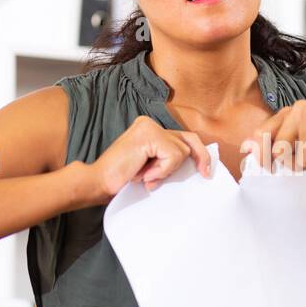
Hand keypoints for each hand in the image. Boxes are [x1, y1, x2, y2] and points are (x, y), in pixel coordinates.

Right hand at [91, 115, 211, 200]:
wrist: (99, 182)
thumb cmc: (121, 179)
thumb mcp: (151, 167)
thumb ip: (166, 160)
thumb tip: (194, 163)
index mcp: (149, 129)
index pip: (182, 137)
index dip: (197, 153)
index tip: (204, 170)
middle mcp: (150, 124)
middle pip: (189, 138)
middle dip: (201, 156)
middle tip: (205, 173)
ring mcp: (149, 127)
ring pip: (181, 151)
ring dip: (167, 170)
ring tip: (146, 176)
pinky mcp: (149, 136)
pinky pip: (172, 156)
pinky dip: (162, 170)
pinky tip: (144, 175)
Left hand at [238, 99, 305, 173]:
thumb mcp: (301, 139)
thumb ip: (276, 142)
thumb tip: (245, 149)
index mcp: (287, 112)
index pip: (260, 134)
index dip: (260, 156)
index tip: (268, 170)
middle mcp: (298, 110)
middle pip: (278, 150)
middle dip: (289, 165)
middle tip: (303, 165)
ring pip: (298, 158)